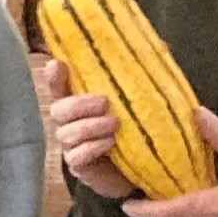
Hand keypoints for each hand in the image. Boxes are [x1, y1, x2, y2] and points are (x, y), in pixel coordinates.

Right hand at [40, 60, 135, 199]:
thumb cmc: (143, 131)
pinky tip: (110, 144)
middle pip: (57, 110)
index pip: (59, 87)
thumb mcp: (148, 102)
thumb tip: (163, 47)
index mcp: (82, 104)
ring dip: (89, 127)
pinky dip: (91, 147)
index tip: (58, 64)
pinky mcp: (80, 167)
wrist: (148, 169)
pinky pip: (75, 156)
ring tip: (115, 125)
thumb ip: (149, 78)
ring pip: (65, 133)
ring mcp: (73, 146)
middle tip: (105, 103)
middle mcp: (72, 123)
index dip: (54, 77)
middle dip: (79, 104)